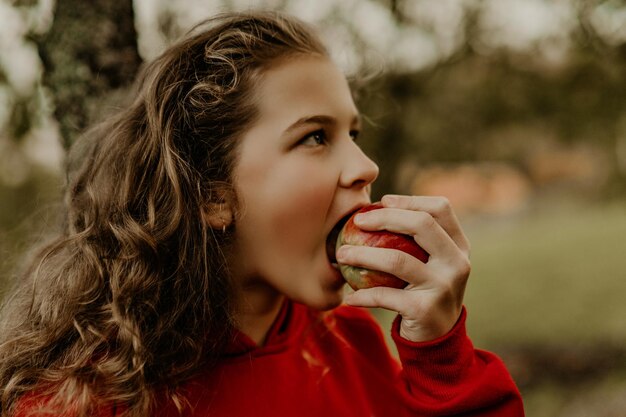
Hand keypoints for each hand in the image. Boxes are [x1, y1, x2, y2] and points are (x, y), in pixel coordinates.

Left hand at [339, 195, 470, 341]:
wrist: (439, 340)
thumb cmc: (425, 291)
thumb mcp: (433, 263)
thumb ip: (417, 238)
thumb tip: (376, 208)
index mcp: (459, 246)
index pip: (440, 208)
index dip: (410, 200)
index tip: (382, 200)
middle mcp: (457, 263)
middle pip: (421, 224)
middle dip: (385, 217)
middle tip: (357, 221)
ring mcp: (443, 286)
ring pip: (397, 259)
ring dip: (362, 255)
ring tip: (341, 255)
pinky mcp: (424, 309)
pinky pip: (384, 296)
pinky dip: (362, 296)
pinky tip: (348, 297)